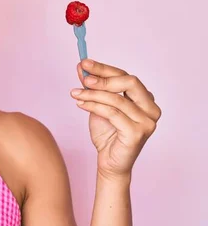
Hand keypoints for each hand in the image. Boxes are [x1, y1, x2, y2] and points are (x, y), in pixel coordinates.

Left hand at [70, 59, 161, 180]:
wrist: (109, 162)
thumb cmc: (107, 134)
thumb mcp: (98, 105)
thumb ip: (93, 87)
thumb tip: (82, 67)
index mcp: (145, 99)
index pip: (125, 76)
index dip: (104, 68)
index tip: (85, 63)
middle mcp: (151, 109)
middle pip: (129, 82)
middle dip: (104, 77)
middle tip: (84, 78)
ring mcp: (147, 122)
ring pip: (117, 99)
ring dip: (92, 94)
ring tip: (75, 93)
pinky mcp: (137, 133)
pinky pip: (112, 113)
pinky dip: (94, 106)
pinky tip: (81, 104)